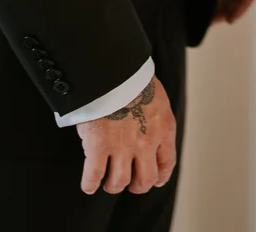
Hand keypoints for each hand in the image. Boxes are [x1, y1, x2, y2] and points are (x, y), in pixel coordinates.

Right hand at [76, 76, 176, 194]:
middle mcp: (146, 143)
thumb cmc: (133, 77)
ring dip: (113, 185)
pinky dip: (89, 184)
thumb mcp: (157, 97)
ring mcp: (122, 147)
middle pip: (145, 179)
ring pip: (119, 182)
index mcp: (163, 129)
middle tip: (130, 184)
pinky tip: (88, 185)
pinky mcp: (99, 146)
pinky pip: (94, 175)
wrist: (114, 69)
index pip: (167, 163)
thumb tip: (149, 124)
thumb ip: (156, 117)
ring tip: (107, 183)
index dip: (160, 176)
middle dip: (137, 186)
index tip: (155, 180)